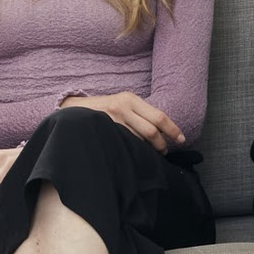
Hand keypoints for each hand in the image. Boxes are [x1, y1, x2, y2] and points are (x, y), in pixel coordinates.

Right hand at [59, 91, 184, 153]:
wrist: (72, 110)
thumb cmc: (102, 109)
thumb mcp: (122, 104)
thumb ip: (140, 114)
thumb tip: (162, 131)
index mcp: (131, 99)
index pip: (160, 117)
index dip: (173, 130)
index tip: (181, 139)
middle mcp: (123, 107)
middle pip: (152, 131)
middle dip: (161, 145)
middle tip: (164, 151)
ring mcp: (113, 120)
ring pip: (139, 140)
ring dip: (147, 150)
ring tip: (147, 153)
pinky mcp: (105, 130)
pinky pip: (125, 144)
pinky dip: (133, 151)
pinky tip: (133, 153)